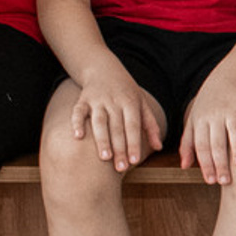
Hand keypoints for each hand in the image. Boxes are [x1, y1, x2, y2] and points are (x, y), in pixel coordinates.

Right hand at [71, 55, 165, 171]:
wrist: (104, 68)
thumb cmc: (126, 91)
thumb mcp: (141, 104)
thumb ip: (150, 125)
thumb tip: (159, 147)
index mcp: (131, 103)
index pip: (133, 126)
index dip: (134, 143)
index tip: (135, 161)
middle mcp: (115, 101)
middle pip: (117, 127)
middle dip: (119, 148)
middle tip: (120, 168)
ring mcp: (98, 100)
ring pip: (99, 121)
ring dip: (101, 139)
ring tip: (104, 157)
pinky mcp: (82, 99)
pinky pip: (78, 111)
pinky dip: (76, 123)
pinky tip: (77, 137)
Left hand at [180, 69, 235, 185]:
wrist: (225, 77)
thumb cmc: (207, 105)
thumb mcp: (194, 122)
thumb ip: (188, 144)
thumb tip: (184, 167)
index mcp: (201, 122)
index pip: (202, 146)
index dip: (205, 164)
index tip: (211, 181)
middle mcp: (215, 115)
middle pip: (217, 141)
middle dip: (220, 162)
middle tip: (225, 180)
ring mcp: (232, 108)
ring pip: (235, 129)